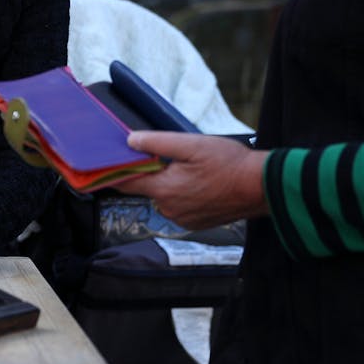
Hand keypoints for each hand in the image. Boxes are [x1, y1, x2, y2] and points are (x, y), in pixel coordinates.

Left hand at [114, 132, 269, 230]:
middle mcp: (169, 209)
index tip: (102, 164)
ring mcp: (182, 219)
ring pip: (163, 196)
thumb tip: (130, 141)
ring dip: (170, 182)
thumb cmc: (230, 164)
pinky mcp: (195, 222)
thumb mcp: (191, 144)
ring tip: (194, 169)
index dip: (113, 171)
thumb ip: (157, 143)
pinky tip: (201, 182)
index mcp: (164, 190)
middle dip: (152, 172)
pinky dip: (183, 193)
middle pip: (145, 187)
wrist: (261, 187)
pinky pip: (178, 205)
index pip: (125, 183)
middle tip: (173, 156)